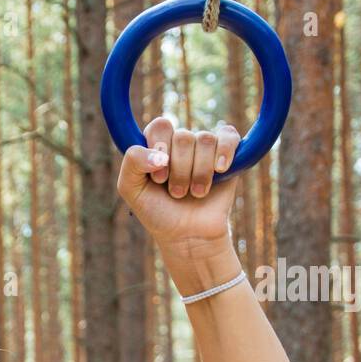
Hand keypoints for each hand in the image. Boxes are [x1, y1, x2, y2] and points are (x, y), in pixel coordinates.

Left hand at [116, 115, 240, 251]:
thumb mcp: (131, 190)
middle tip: (176, 193)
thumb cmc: (158, 212)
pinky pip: (229, 136)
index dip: (159, 150)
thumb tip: (160, 154)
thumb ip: (132, 162)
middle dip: (179, 170)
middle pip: (183, 137)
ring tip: (194, 193)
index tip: (158, 179)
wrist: (188, 235)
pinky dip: (225, 152)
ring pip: (205, 140)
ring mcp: (204, 147)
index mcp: (156, 145)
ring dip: (199, 173)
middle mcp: (180, 142)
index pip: (159, 126)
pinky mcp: (227, 154)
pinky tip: (220, 170)